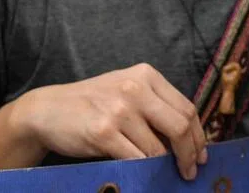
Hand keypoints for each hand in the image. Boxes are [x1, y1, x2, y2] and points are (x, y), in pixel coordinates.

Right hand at [13, 64, 206, 180]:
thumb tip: (191, 142)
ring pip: (159, 150)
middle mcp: (133, 88)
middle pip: (180, 127)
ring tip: (160, 173)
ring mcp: (118, 110)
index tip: (199, 155)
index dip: (198, 137)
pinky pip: (137, 161)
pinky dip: (144, 172)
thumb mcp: (125, 92)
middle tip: (188, 171)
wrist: (49, 109)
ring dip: (163, 168)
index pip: (186, 109)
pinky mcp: (104, 132)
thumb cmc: (93, 104)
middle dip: (189, 156)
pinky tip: (141, 173)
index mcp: (144, 75)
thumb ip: (156, 107)